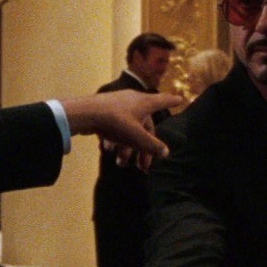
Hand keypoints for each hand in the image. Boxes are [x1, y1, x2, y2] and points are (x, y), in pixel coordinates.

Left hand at [62, 89, 183, 159]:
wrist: (84, 113)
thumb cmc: (115, 122)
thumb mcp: (136, 137)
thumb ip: (152, 145)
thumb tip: (166, 152)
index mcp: (144, 103)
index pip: (163, 100)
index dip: (172, 101)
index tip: (182, 99)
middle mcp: (132, 101)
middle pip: (144, 125)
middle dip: (144, 147)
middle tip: (143, 167)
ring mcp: (117, 104)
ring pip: (128, 128)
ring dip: (126, 147)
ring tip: (121, 163)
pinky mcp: (103, 110)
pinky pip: (114, 126)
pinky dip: (114, 139)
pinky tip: (107, 150)